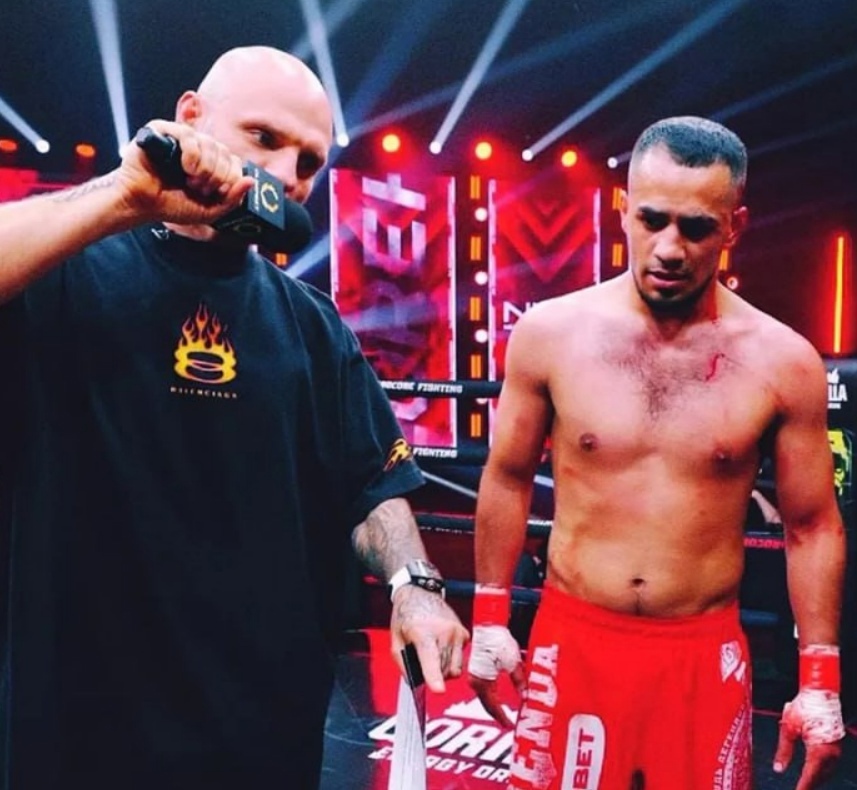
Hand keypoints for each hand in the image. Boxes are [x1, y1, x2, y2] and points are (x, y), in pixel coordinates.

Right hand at [118, 120, 253, 226]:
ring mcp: (181, 138)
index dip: (230, 178)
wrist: (141, 204)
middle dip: (216, 177)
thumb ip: (232, 199)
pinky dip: (192, 154)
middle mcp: (198, 148)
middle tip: (198, 189)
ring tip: (189, 181)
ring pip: (210, 143)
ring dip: (205, 169)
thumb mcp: (209, 210)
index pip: (234, 161)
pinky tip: (184, 167)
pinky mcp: (163, 130)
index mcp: (210, 163)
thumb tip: (250, 181)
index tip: (214, 192)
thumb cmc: (171, 205)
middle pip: (225, 152)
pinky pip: (188, 135)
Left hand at [390, 585, 468, 693]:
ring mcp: (457, 632)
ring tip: (432, 655)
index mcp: (423, 631)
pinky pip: (460, 660)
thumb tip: (416, 684)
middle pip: (444, 671)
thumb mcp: (395, 641)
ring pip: (455, 669)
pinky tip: (441, 646)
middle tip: (423, 663)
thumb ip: (404, 665)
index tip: (438, 689)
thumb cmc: (407, 615)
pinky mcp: (464, 634)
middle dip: (434, 675)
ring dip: (444, 670)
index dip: (434, 676)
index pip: (430, 658)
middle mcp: (444, 631)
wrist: (421, 593)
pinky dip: (450, 659)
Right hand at [467, 623, 524, 727]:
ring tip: (504, 712)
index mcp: (482, 682)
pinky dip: (492, 694)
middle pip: (487, 704)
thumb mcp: (513, 662)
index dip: (502, 718)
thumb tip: (526, 696)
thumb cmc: (497, 640)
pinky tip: (499, 696)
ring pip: (485, 696)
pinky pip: (484, 687)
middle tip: (508, 722)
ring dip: (495, 704)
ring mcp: (474, 675)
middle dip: (498, 713)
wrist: (488, 624)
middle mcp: (474, 681)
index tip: (510, 726)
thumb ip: (519, 681)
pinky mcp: (476, 668)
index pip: (493, 707)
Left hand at [774, 688, 843, 788]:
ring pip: (825, 773)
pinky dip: (819, 771)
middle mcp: (831, 754)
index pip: (810, 776)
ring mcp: (836, 751)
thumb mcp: (788, 728)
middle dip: (807, 785)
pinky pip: (828, 765)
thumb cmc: (804, 707)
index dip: (802, 787)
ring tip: (801, 784)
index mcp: (820, 750)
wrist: (820, 693)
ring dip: (814, 779)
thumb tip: (778, 768)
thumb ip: (783, 751)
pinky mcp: (836, 747)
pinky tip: (810, 772)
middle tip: (797, 789)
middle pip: (819, 777)